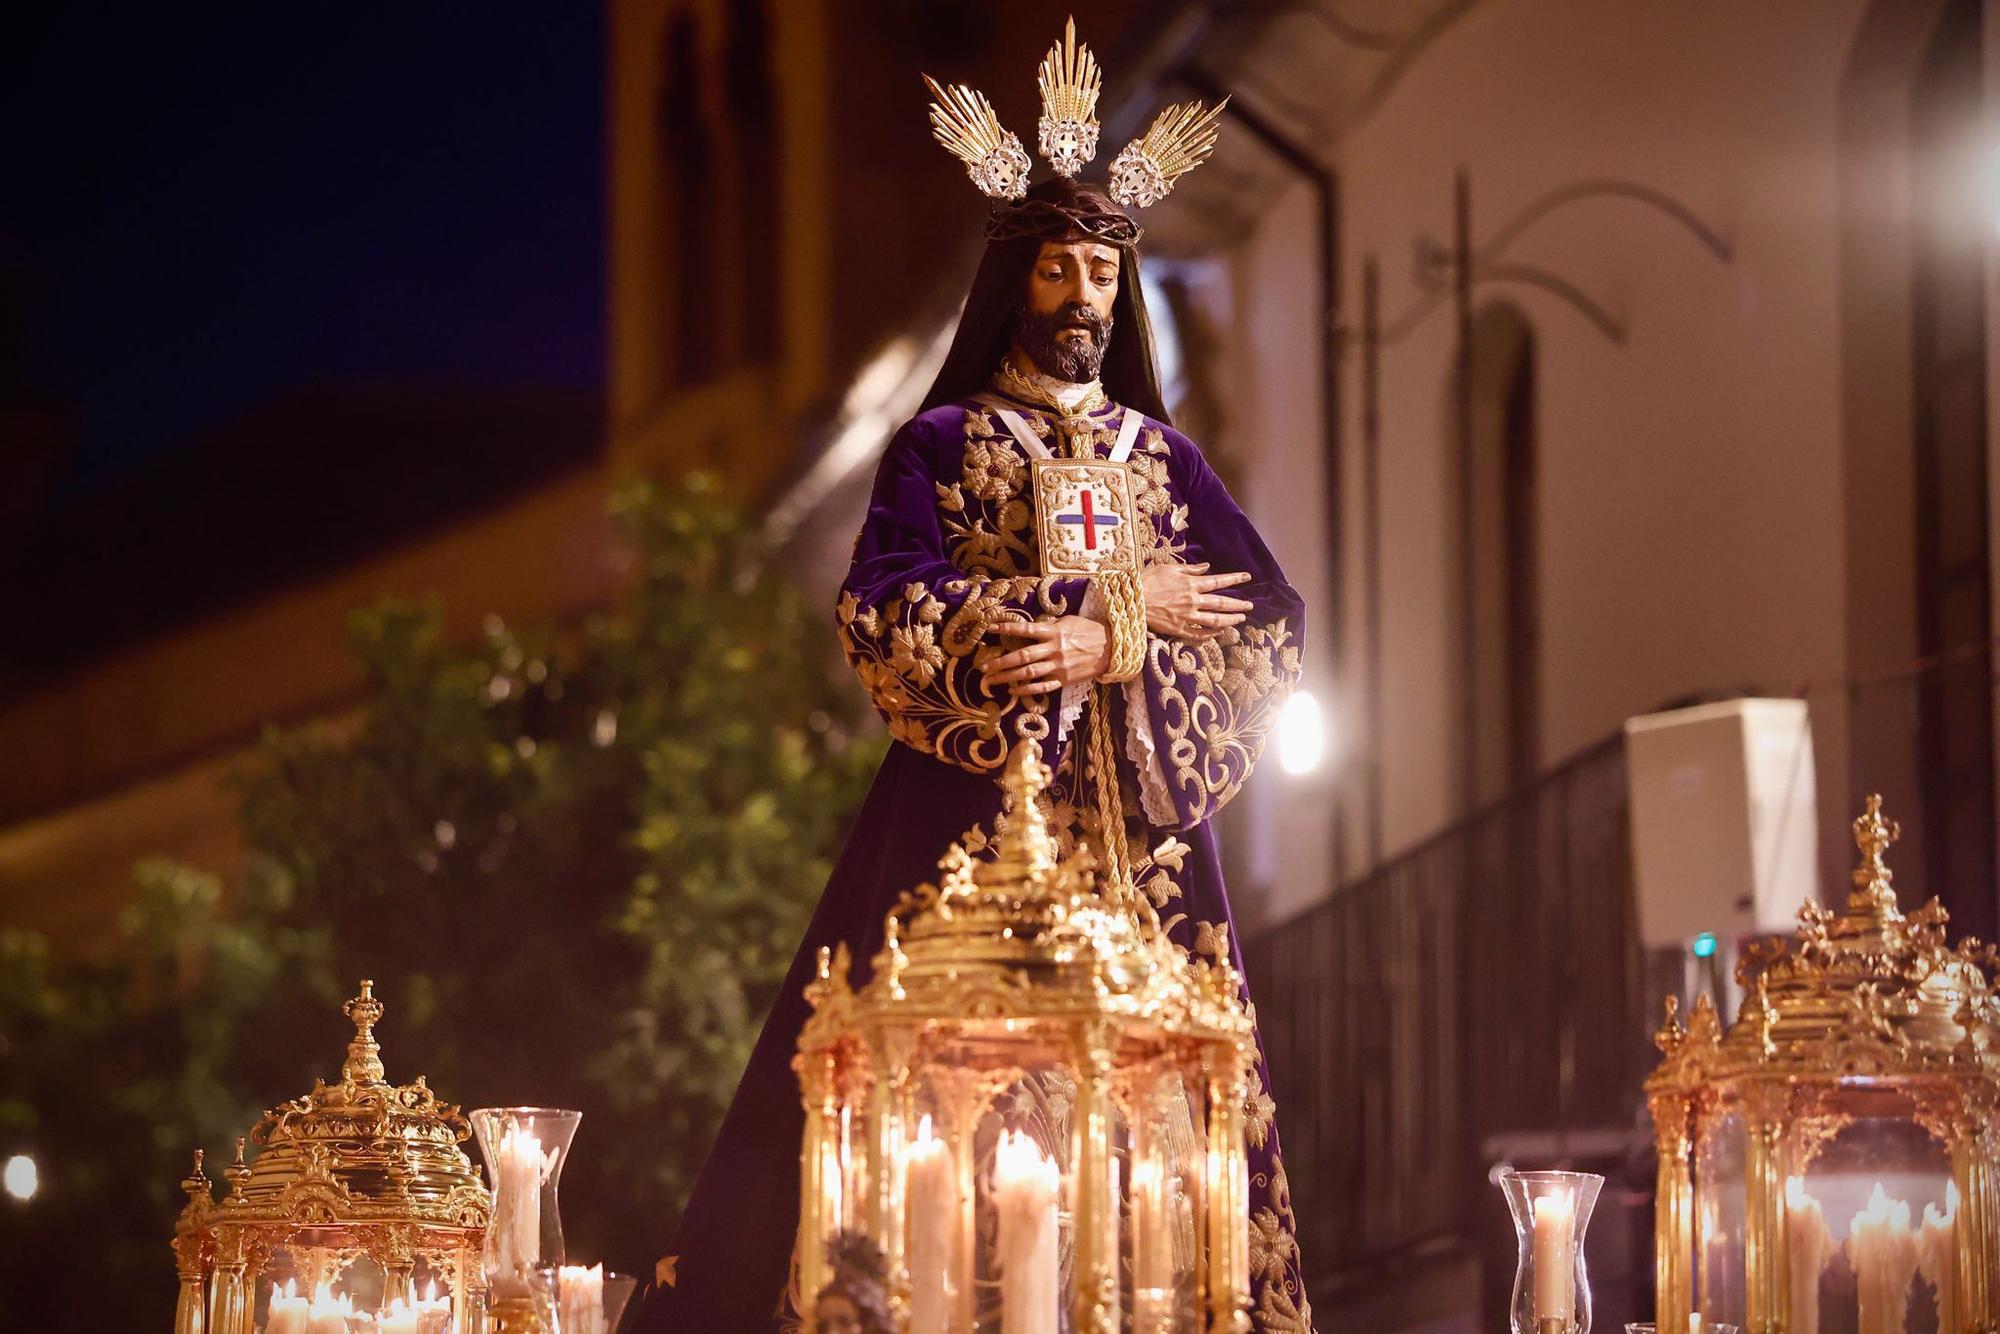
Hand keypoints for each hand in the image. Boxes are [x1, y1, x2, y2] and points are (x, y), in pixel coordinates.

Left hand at [981, 617, 1110, 695]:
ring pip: (1028, 673)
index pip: (1025, 629)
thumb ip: (1049, 626)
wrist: (1111, 649)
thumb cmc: (1089, 631)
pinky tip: (1013, 690)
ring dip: (1007, 677)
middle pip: (1022, 656)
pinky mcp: (1063, 680)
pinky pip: (1042, 686)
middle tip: (984, 666)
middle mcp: (1054, 650)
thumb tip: (1031, 629)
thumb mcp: (1069, 622)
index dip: (1007, 628)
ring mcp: (1058, 667)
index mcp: (1054, 632)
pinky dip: (1026, 689)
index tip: (990, 628)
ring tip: (991, 680)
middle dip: (1001, 661)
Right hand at [1142, 562, 1252, 638]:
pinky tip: (1219, 632)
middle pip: (1221, 603)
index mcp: (1191, 584)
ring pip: (1215, 621)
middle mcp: (1193, 601)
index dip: (1235, 579)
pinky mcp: (1179, 629)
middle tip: (1250, 605)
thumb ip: (1190, 569)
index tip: (1247, 577)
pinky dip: (1211, 634)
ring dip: (1230, 620)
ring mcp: (1187, 617)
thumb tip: (1206, 567)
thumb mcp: (1168, 568)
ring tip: (1240, 619)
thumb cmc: (1147, 581)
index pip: (1219, 581)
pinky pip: (1199, 633)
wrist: (1131, 600)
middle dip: (1238, 604)